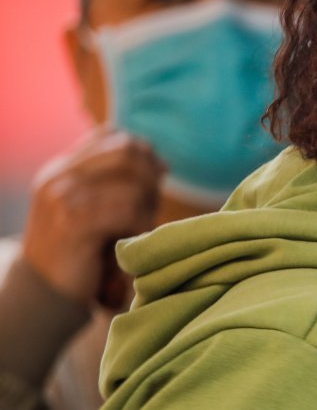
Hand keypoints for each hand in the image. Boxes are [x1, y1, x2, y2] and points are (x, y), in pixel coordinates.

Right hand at [21, 129, 163, 307]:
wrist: (43, 292)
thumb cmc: (78, 249)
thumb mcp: (92, 206)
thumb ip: (117, 181)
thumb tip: (161, 161)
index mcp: (62, 167)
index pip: (112, 136)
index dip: (142, 153)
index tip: (154, 178)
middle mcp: (59, 176)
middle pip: (126, 151)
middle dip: (149, 176)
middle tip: (152, 204)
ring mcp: (62, 198)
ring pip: (132, 182)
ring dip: (148, 204)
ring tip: (142, 225)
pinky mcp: (72, 222)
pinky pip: (127, 209)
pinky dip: (140, 223)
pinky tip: (135, 237)